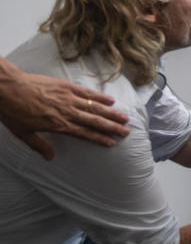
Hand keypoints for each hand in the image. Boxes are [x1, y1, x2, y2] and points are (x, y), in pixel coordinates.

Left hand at [0, 72, 130, 159]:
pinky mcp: (66, 87)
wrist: (7, 88)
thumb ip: (39, 145)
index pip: (84, 133)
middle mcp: (68, 112)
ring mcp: (68, 98)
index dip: (100, 139)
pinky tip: (110, 101)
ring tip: (124, 118)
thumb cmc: (13, 112)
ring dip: (111, 113)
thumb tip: (50, 157)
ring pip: (95, 107)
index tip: (112, 142)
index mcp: (58, 125)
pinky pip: (87, 93)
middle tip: (126, 131)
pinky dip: (99, 97)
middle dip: (112, 127)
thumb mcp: (23, 133)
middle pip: (95, 121)